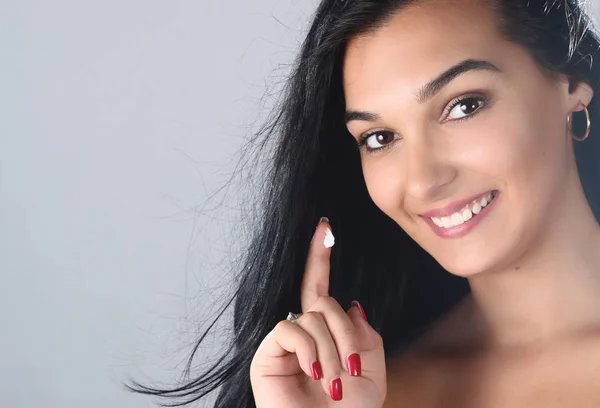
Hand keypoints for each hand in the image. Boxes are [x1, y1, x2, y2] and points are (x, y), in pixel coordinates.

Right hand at [250, 218, 386, 406]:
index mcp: (326, 336)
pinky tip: (312, 372)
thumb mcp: (371, 372)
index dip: (321, 258)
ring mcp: (284, 344)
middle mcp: (304, 335)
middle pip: (324, 301)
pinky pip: (291, 329)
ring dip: (330, 350)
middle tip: (351, 366)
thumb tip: (352, 304)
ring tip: (332, 380)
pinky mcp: (267, 353)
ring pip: (312, 316)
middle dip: (345, 332)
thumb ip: (367, 335)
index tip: (325, 228)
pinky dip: (308, 349)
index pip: (322, 290)